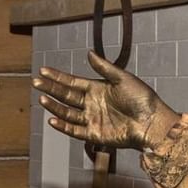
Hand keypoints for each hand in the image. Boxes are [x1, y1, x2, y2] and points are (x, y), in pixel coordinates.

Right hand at [36, 51, 175, 152]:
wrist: (151, 122)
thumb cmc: (141, 98)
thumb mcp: (122, 78)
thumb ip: (104, 68)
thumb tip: (88, 53)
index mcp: (97, 88)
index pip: (72, 82)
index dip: (58, 77)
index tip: (43, 70)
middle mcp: (91, 104)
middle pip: (66, 96)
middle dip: (51, 89)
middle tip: (35, 82)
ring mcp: (92, 120)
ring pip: (67, 113)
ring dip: (54, 106)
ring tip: (42, 98)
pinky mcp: (94, 134)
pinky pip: (74, 130)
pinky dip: (63, 126)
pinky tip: (52, 119)